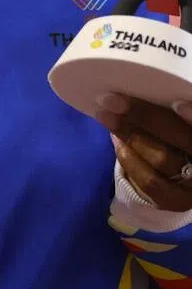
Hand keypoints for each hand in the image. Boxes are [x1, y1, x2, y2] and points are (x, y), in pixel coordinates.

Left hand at [96, 93, 191, 210]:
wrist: (176, 175)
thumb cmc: (174, 136)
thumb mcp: (175, 123)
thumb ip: (170, 111)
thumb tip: (135, 86)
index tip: (178, 103)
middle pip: (182, 139)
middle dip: (145, 117)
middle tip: (112, 99)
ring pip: (162, 159)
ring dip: (129, 134)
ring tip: (105, 115)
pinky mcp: (175, 202)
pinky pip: (149, 181)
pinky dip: (129, 158)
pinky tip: (116, 141)